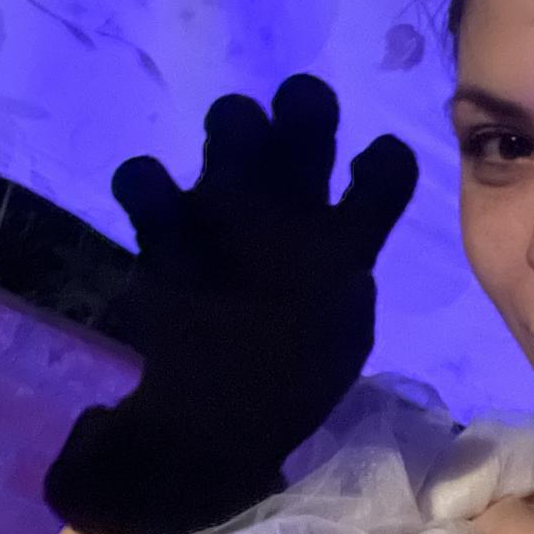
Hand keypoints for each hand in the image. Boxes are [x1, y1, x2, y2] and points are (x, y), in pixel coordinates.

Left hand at [44, 74, 419, 533]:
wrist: (213, 427)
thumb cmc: (293, 383)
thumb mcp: (347, 328)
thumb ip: (347, 267)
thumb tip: (338, 230)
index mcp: (346, 248)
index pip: (388, 167)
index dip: (382, 160)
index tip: (371, 171)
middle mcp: (289, 214)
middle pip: (307, 106)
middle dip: (303, 107)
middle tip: (294, 134)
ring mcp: (223, 213)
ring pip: (233, 118)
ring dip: (235, 133)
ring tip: (230, 172)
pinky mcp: (164, 232)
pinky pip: (146, 176)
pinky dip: (150, 187)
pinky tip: (159, 208)